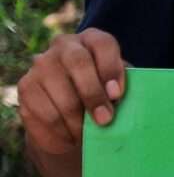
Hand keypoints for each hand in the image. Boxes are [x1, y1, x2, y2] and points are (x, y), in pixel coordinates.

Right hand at [16, 28, 126, 176]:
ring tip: (89, 133)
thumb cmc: (105, 98)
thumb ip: (126, 89)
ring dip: (78, 118)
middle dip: (93, 93)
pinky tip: (72, 135)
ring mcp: (42, 65)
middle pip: (77, 61)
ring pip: (60, 90)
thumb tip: (143, 104)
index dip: (111, 68)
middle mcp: (64, 46)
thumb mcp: (118, 90)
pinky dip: (62, 128)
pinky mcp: (27, 87)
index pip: (102, 43)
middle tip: (105, 119)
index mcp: (92, 40)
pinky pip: (46, 111)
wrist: (71, 116)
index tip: (117, 95)